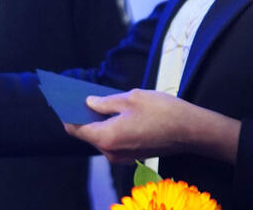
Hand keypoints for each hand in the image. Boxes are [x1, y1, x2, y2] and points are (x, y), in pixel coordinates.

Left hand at [63, 89, 240, 163]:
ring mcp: (121, 156)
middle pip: (87, 134)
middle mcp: (110, 151)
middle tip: (79, 95)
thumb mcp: (130, 98)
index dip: (67, 113)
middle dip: (82, 115)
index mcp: (106, 137)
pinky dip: (110, 127)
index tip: (61, 100)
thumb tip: (89, 103)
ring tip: (95, 100)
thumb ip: (105, 102)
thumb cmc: (162, 111)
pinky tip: (113, 112)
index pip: (75, 128)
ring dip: (98, 121)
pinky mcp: (132, 155)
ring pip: (101, 137)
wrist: (191, 131)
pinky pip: (113, 140)